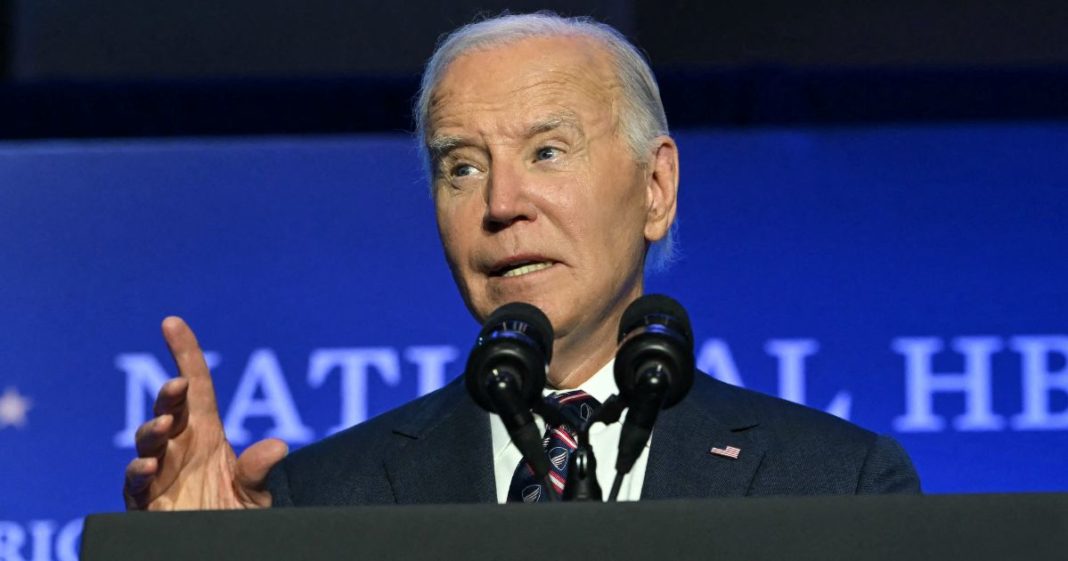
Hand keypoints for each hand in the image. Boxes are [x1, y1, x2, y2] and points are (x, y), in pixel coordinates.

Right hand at [123, 316, 287, 509]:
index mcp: (205, 433)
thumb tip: (279, 446)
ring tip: (166, 426)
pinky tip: (151, 466)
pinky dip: (140, 471)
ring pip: (148, 440)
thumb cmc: (232, 515)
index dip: (184, 353)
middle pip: (169, 409)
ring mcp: (160, 470)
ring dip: (154, 429)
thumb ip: (257, 470)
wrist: (217, 550)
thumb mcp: (251, 493)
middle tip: (177, 385)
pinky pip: (136, 480)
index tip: (172, 322)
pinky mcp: (145, 499)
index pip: (195, 386)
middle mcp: (179, 446)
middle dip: (169, 394)